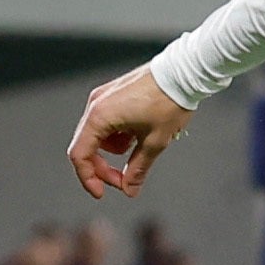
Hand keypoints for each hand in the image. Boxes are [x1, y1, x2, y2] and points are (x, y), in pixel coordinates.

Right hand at [67, 67, 192, 199]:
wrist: (183, 73)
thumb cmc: (170, 102)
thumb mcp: (155, 142)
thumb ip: (138, 168)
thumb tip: (129, 189)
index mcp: (99, 116)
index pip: (80, 155)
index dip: (88, 178)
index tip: (102, 192)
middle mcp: (95, 105)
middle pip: (86, 146)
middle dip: (102, 167)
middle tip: (123, 181)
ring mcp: (102, 98)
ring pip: (97, 135)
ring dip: (113, 150)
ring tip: (139, 147)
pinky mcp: (112, 94)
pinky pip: (106, 122)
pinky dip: (118, 135)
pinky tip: (139, 133)